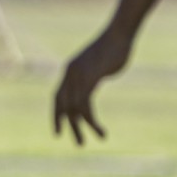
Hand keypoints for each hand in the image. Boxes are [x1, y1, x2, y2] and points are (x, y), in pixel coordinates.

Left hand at [54, 28, 132, 145]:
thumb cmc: (114, 47)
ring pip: (74, 108)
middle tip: (79, 143)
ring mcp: (78, 75)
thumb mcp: (99, 65)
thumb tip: (92, 84)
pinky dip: (91, 121)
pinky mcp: (88, 77)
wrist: (120, 33)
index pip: (57, 96)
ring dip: (83, 127)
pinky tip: (100, 130)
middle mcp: (70, 74)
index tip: (58, 132)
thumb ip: (92, 76)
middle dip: (68, 125)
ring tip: (99, 138)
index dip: (57, 114)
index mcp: (70, 71)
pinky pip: (85, 105)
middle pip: (63, 105)